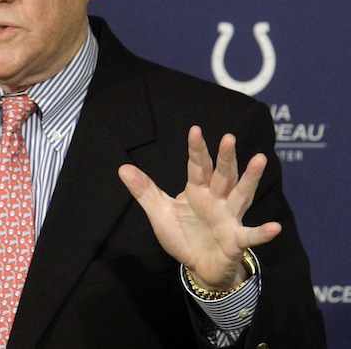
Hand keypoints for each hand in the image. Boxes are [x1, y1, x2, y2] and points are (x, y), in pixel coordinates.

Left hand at [117, 125, 281, 290]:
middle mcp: (217, 199)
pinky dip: (262, 233)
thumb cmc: (183, 235)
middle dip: (226, 157)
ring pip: (241, 195)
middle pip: (222, 175)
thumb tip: (122, 168)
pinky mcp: (236, 240)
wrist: (198, 266)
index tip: (195, 129)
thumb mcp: (160, 212)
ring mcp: (229, 218)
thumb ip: (144, 191)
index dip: (196, 149)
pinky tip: (275, 227)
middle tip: (229, 138)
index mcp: (198, 190)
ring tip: (260, 159)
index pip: (197, 166)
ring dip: (250, 179)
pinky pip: (250, 235)